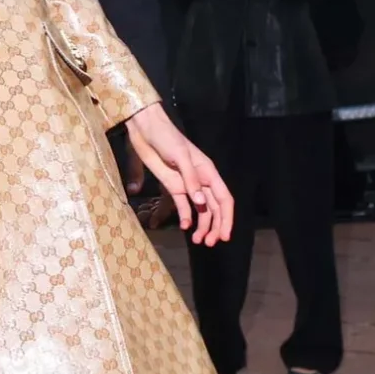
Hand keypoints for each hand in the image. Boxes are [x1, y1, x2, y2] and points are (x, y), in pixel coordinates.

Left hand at [125, 106, 233, 246]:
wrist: (147, 130)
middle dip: (215, 227)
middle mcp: (202, 181)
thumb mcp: (180, 157)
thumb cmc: (168, 139)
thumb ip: (190, 180)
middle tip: (209, 243)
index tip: (225, 236)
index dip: (227, 218)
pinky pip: (183, 205)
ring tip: (197, 240)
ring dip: (202, 225)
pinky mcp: (173, 186)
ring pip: (201, 210)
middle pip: (215, 208)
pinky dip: (185, 217)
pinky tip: (184, 227)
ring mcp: (188, 185)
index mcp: (209, 173)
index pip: (224, 199)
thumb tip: (201, 203)